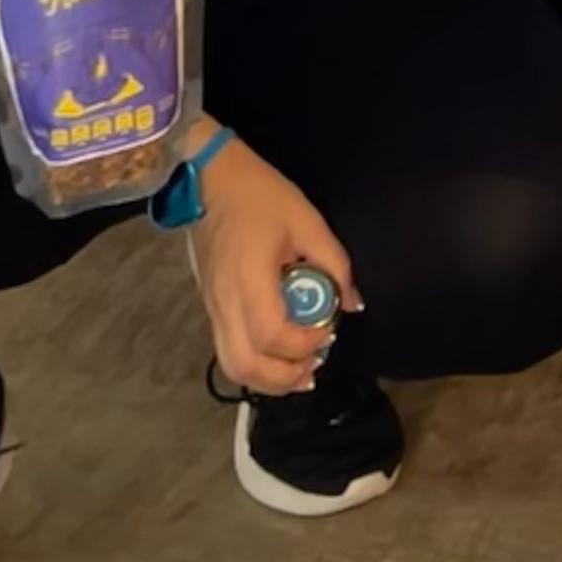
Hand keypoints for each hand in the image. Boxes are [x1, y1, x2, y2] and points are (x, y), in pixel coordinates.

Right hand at [183, 132, 359, 393]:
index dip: (303, 344)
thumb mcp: (307, 220)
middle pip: (246, 366)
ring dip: (268, 379)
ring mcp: (212, 309)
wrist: (208, 182)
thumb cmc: (260, 196)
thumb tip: (353, 303)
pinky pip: (228, 352)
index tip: (328, 329)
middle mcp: (225, 303)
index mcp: (249, 279)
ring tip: (300, 367)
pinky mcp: (210, 308)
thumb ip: (334, 263)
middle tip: (315, 363)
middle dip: (285, 377)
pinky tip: (279, 354)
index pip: (271, 335)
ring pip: (232, 366)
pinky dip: (255, 364)